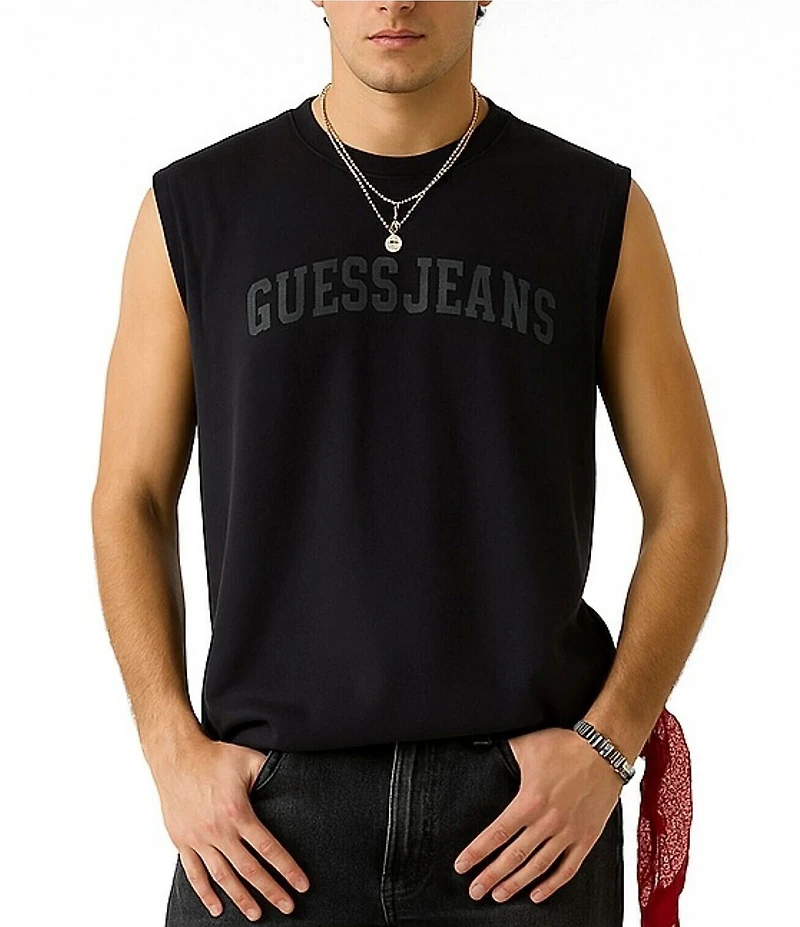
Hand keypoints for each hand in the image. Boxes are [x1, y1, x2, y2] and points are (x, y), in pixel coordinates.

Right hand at [151, 736, 309, 919]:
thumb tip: (291, 782)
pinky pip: (194, 874)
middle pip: (249, 870)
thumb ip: (269, 774)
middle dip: (270, 891)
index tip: (302, 885)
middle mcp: (219, 831)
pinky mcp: (182, 841)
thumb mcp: (248, 761)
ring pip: (223, 877)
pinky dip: (206, 893)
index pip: (269, 849)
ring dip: (241, 898)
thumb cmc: (215, 756)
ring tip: (257, 914)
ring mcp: (199, 839)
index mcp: (238, 813)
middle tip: (288, 907)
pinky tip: (217, 908)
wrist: (177, 757)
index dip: (287, 869)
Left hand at [453, 727, 622, 904]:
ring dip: (516, 883)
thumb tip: (482, 746)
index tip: (462, 865)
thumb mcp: (527, 745)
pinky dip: (552, 885)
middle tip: (475, 891)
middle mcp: (548, 821)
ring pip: (538, 867)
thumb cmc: (565, 746)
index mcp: (530, 801)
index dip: (477, 852)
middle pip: (513, 856)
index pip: (497, 833)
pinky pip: (568, 869)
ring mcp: (568, 832)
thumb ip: (504, 752)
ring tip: (499, 895)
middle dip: (491, 876)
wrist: (604, 751)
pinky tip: (537, 894)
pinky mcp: (586, 838)